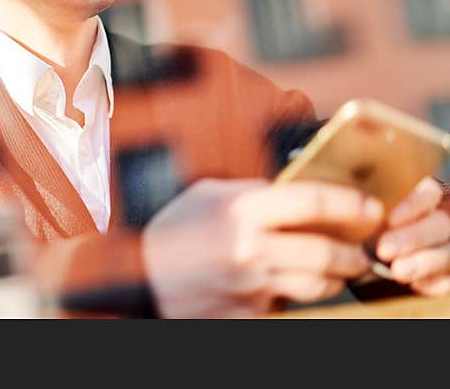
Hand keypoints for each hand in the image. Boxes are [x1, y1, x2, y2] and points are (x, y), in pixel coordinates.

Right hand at [141, 178, 383, 317]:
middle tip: (360, 250)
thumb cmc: (171, 230)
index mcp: (240, 212)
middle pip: (326, 253)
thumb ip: (252, 193)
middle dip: (352, 253)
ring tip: (335, 269)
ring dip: (334, 279)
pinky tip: (287, 285)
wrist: (138, 276)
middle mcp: (249, 250)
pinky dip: (293, 296)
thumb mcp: (207, 195)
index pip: (311, 201)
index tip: (370, 207)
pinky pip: (286, 306)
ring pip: (316, 287)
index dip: (350, 203)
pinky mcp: (246, 315)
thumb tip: (293, 193)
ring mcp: (249, 287)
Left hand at [376, 177, 449, 295]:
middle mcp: (444, 216)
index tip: (390, 220)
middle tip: (384, 250)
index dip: (413, 205)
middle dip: (414, 238)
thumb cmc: (371, 227)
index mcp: (428, 196)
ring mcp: (448, 243)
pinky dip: (438, 282)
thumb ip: (371, 210)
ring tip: (398, 272)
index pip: (429, 191)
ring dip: (426, 262)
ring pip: (449, 252)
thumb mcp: (372, 214)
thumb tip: (356, 211)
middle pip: (442, 223)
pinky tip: (418, 285)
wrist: (378, 253)